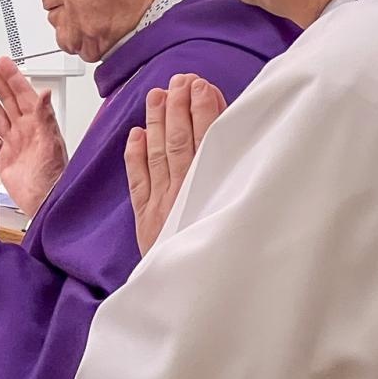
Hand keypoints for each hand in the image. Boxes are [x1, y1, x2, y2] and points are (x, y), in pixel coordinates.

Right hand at [0, 56, 67, 216]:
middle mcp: (24, 130)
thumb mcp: (51, 144)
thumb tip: (45, 93)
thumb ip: (46, 117)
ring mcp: (12, 141)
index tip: (2, 62)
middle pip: (7, 98)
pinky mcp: (0, 155)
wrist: (44, 202)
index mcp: (37, 123)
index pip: (22, 93)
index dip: (12, 77)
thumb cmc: (54, 177)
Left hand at [126, 74, 227, 254]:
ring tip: (156, 95)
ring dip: (157, 122)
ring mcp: (161, 206)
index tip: (203, 87)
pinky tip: (135, 135)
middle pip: (179, 142)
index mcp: (208, 193)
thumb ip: (237, 185)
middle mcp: (182, 195)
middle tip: (180, 80)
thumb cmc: (221, 262)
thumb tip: (242, 148)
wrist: (191, 298)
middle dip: (179, 108)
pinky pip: (138, 182)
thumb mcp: (239, 224)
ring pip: (157, 155)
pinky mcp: (146, 220)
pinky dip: (135, 157)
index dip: (205, 112)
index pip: (206, 143)